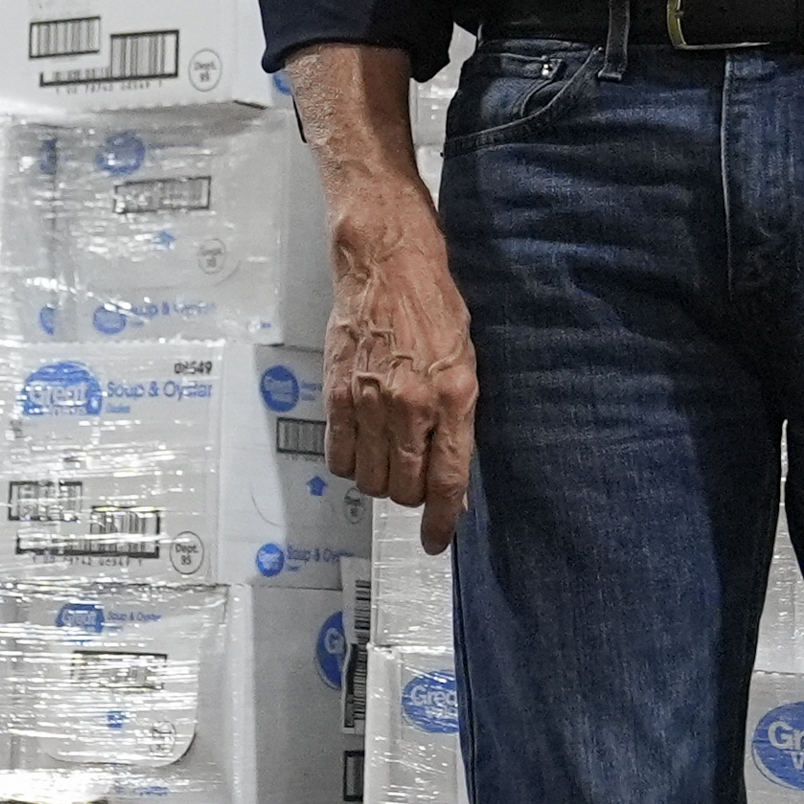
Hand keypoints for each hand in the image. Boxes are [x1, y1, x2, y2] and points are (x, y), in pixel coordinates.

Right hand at [325, 181, 478, 552]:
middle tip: (416, 480)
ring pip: (370, 478)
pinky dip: (348, 462)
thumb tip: (454, 475)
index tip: (438, 541)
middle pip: (405, 488)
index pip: (448, 482)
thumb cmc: (433, 304)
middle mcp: (411, 405)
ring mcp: (370, 401)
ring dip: (380, 480)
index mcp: (453, 397)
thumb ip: (460, 420)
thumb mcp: (467, 361)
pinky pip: (338, 454)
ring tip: (388, 458)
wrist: (386, 262)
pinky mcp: (337, 392)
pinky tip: (359, 447)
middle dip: (413, 496)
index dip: (443, 522)